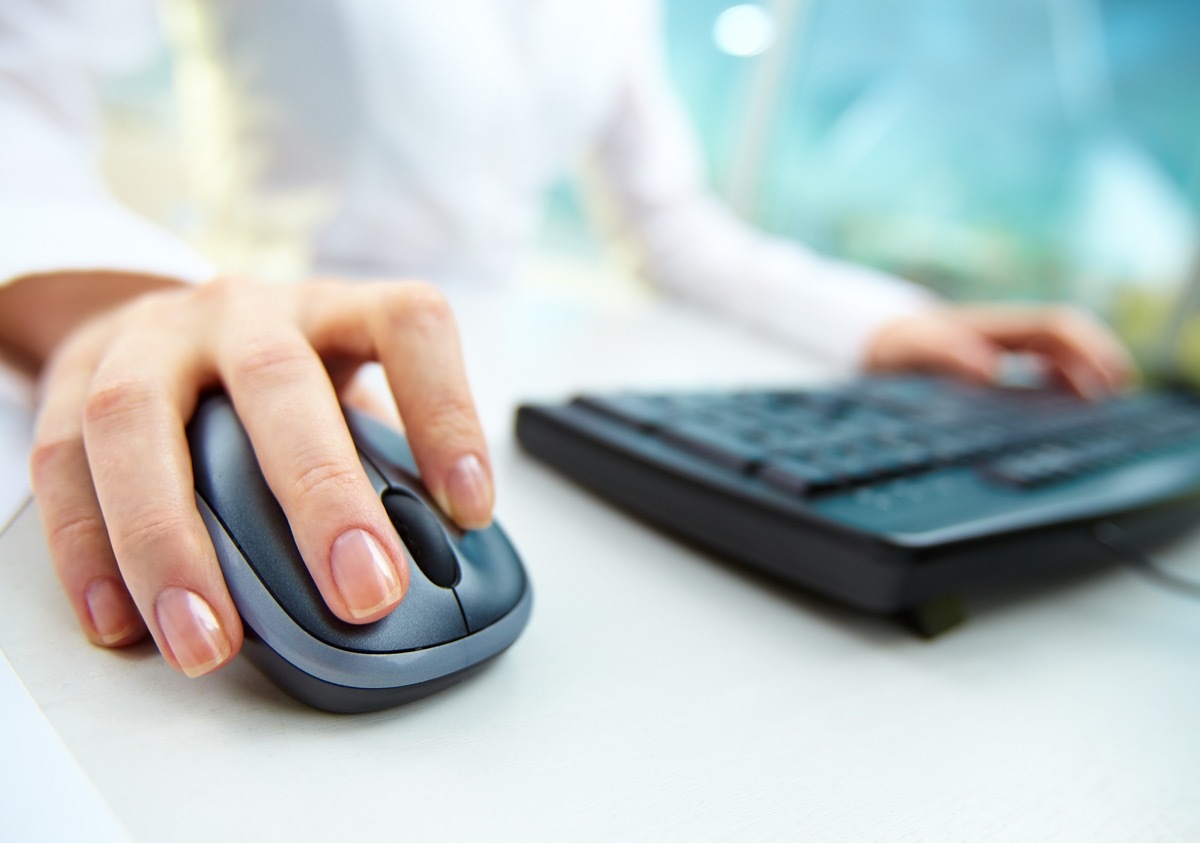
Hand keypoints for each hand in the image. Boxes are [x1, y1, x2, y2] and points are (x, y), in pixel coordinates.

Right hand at [24, 275, 491, 676]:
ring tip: (210, 642)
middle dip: (321, 493)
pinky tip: (120, 623)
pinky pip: (61, 462)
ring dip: (171, 542)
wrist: (161, 324)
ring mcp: (152, 339)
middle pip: (277, 378)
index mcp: (334, 309)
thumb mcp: (345, 392)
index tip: (472, 509)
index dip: (447, 411)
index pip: (406, 326)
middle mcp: (244, 311)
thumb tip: (433, 557)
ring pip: (139, 421)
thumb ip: (381, 459)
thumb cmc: (279, 380)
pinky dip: (87, 550)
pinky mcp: (72, 379)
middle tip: (364, 593)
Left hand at [864, 304, 1135, 396]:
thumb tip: (991, 370)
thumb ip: (949, 355)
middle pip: (1068, 338)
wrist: (879, 342)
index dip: (1088, 349)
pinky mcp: (997, 362)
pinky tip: (1069, 404)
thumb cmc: (899, 345)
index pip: (1056, 328)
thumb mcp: (916, 349)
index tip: (1106, 378)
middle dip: (1098, 360)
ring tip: (1105, 402)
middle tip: (1119, 394)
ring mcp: (1004, 346)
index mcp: (995, 326)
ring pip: (1059, 353)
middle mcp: (1006, 333)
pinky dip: (1063, 382)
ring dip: (1085, 372)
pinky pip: (1042, 366)